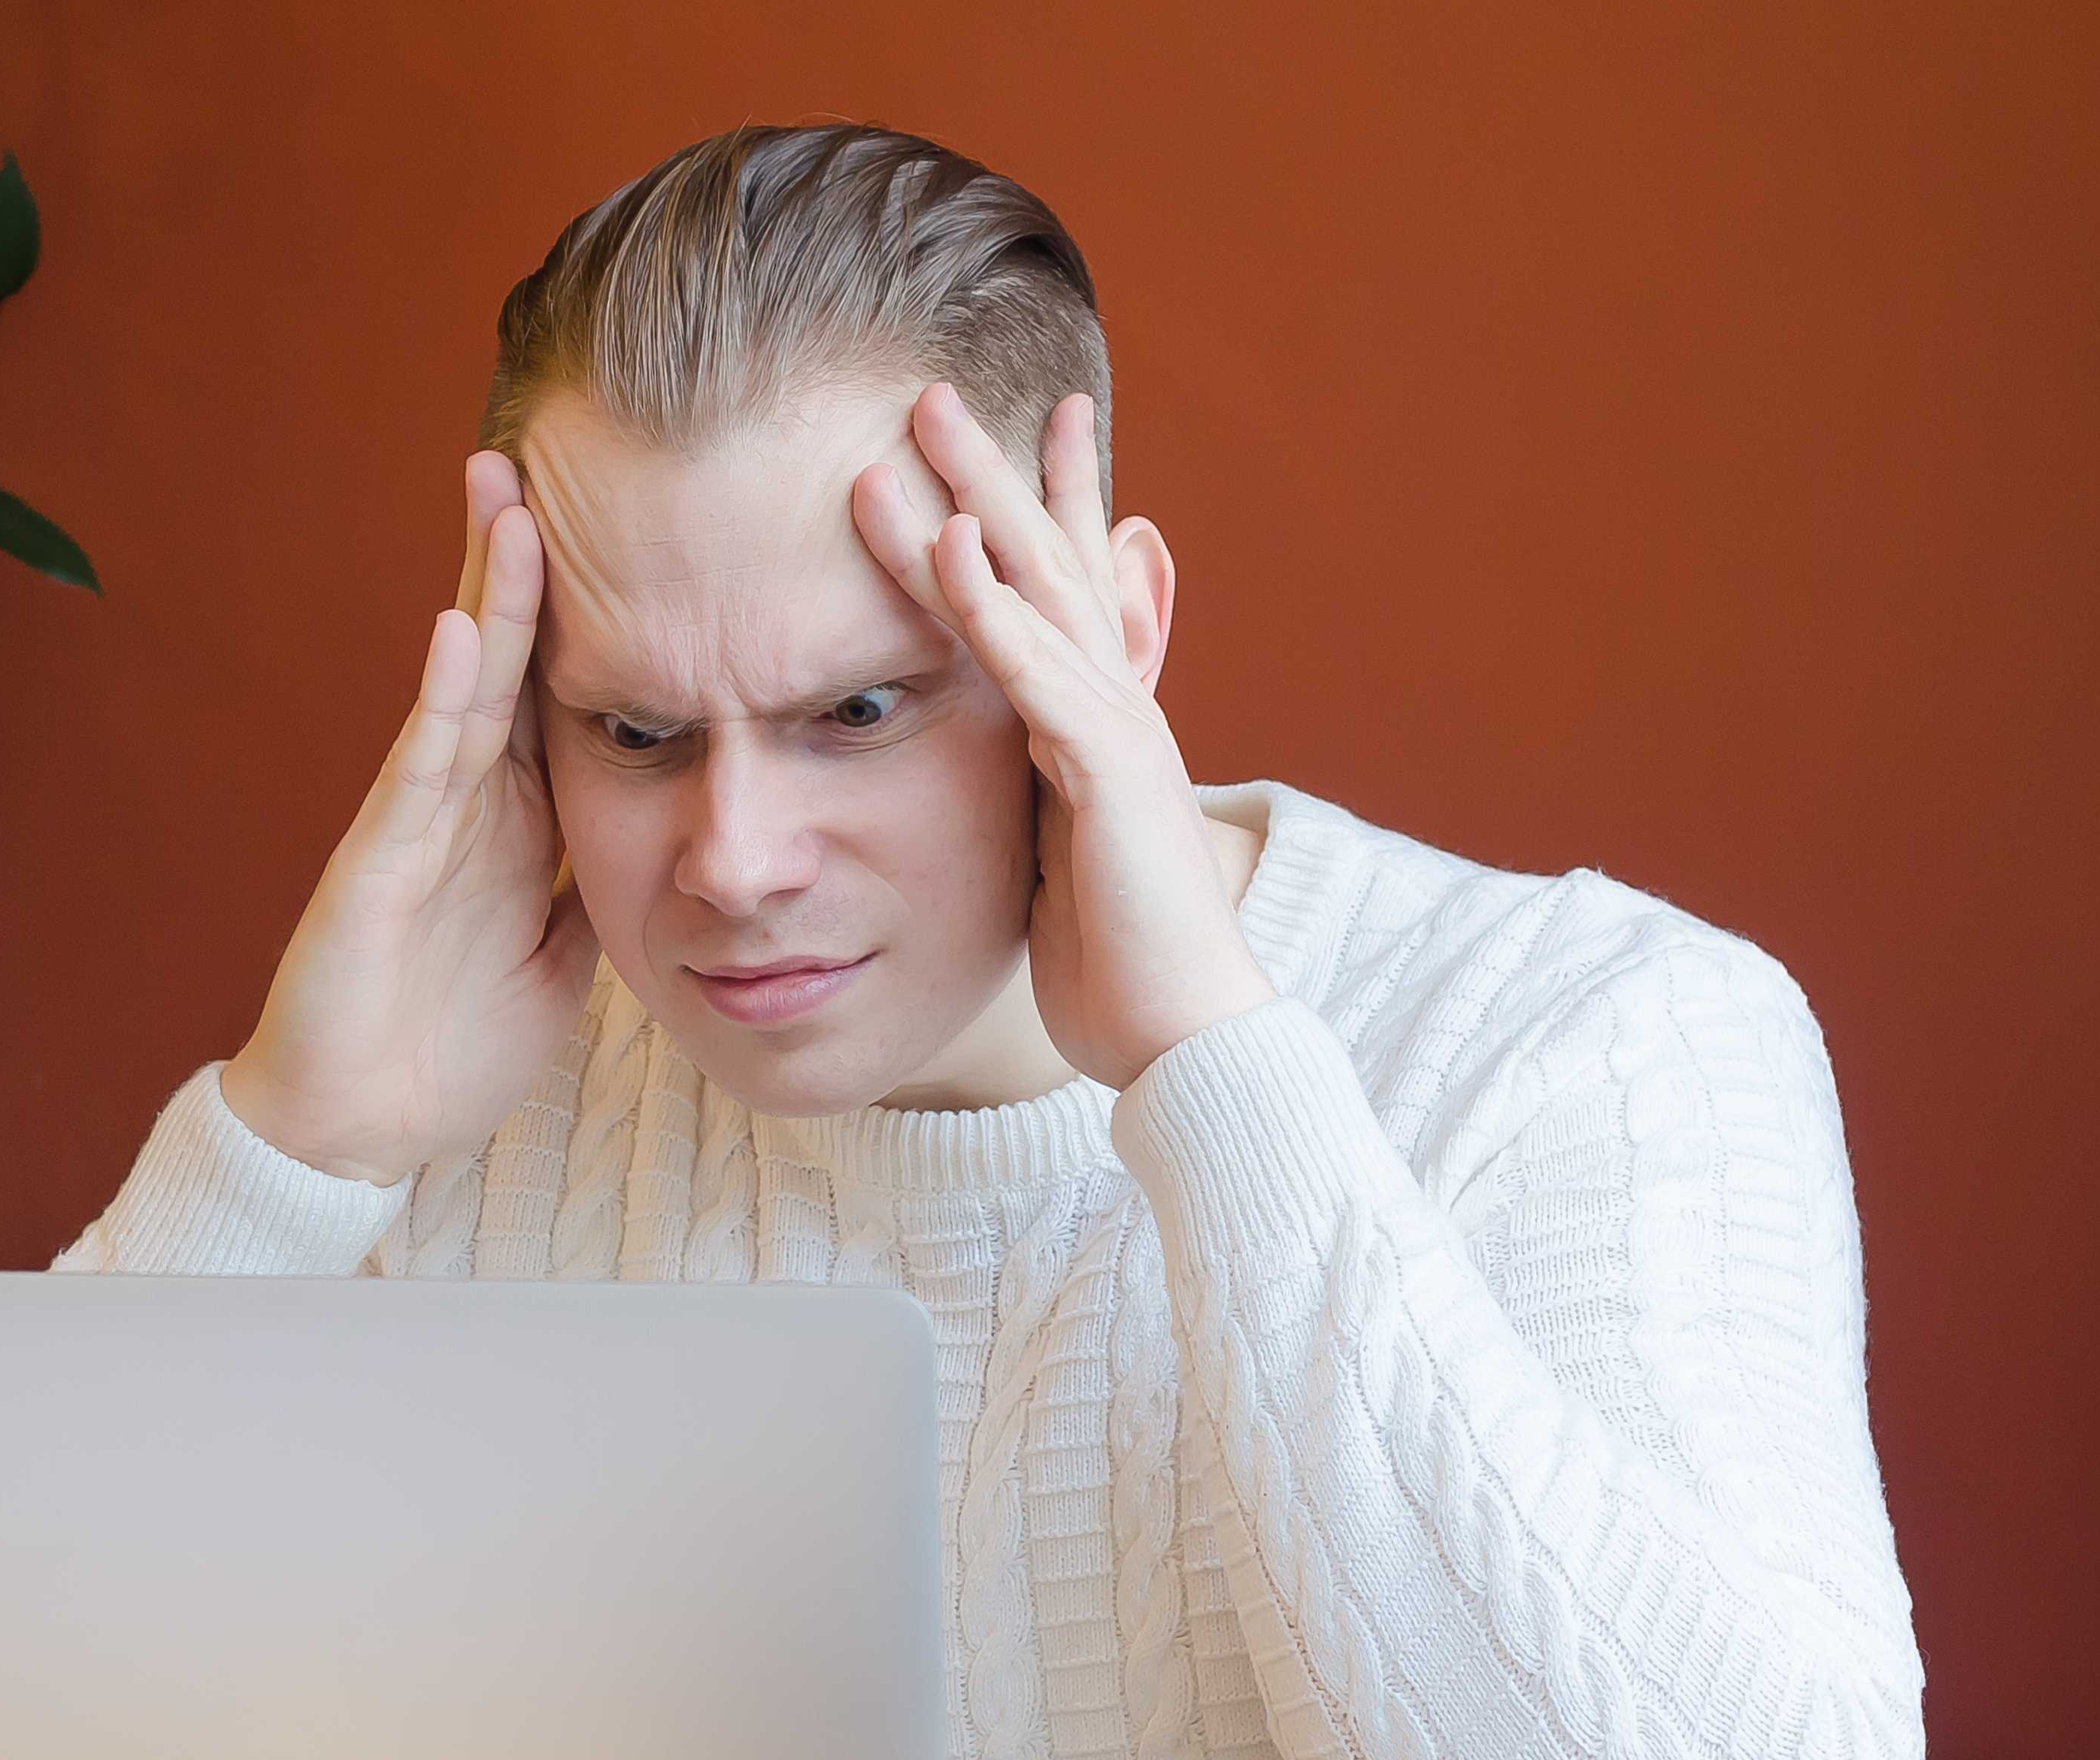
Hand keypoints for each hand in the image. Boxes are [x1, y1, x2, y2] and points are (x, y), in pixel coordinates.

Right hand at [218, 453, 597, 1183]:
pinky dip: (445, 696)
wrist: (359, 1127)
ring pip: (466, 686)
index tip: (629, 525)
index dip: (591, 610)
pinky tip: (464, 626)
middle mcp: (465, 800)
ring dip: (488, 591)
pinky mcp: (382, 862)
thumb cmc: (450, 1043)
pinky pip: (421, 768)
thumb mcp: (565, 956)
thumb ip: (600, 884)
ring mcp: (420, 822)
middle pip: (508, 657)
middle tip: (539, 451)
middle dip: (523, 557)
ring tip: (504, 498)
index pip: (559, 691)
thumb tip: (673, 836)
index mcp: (513, 819)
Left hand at [851, 384, 1272, 1088]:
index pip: (1065, 590)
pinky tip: (951, 549)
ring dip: (975, 502)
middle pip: (1046, 558)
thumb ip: (1038, 779)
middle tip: (933, 386)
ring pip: (1036, 590)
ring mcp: (1115, 730)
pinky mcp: (1105, 773)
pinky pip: (1035, 674)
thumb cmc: (1116, 957)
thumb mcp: (1056, 847)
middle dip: (993, 467)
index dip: (1041, 500)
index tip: (1016, 420)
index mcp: (1098, 720)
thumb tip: (1012, 742)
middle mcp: (1114, 704)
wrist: (1180, 1034)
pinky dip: (990, 609)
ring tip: (918, 425)